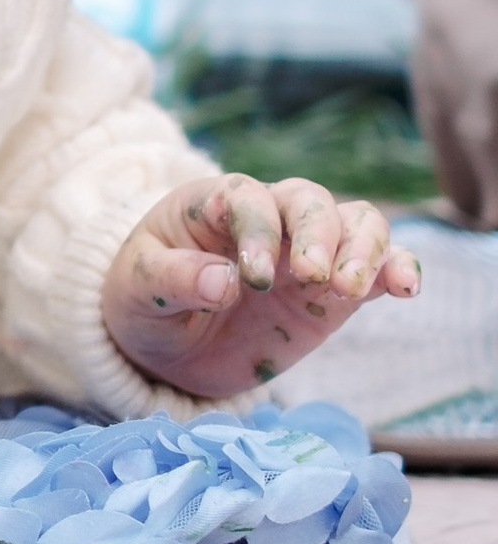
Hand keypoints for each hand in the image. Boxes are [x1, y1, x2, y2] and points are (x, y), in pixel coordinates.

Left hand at [101, 172, 418, 400]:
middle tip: (311, 278)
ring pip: (355, 224)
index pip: (249, 198)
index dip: (257, 231)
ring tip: (350, 289)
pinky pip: (378, 267)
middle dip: (318, 234)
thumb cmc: (143, 300)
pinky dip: (398, 268)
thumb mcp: (137, 290)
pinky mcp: (334, 291)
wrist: (165, 345)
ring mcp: (307, 252)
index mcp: (215, 204)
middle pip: (311, 201)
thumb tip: (223, 282)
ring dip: (364, 249)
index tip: (251, 280)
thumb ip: (175, 280)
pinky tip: (406, 287)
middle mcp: (269, 218)